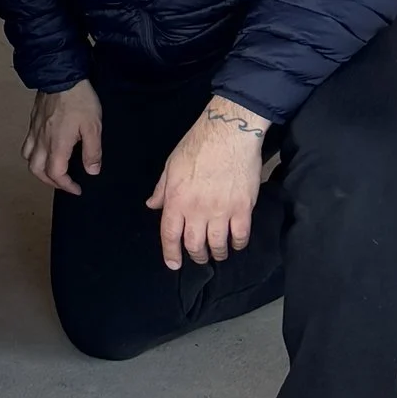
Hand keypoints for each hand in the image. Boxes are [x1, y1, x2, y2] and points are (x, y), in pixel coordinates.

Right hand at [23, 79, 103, 195]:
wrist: (61, 75)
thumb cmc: (79, 100)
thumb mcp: (93, 127)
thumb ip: (92, 151)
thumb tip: (91, 171)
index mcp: (57, 145)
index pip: (56, 174)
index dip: (66, 186)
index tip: (77, 189)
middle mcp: (42, 141)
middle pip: (36, 170)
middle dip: (50, 182)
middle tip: (65, 183)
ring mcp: (35, 130)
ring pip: (28, 158)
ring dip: (39, 169)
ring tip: (52, 170)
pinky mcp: (33, 121)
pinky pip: (27, 143)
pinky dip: (34, 154)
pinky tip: (46, 149)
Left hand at [150, 102, 267, 269]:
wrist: (228, 133)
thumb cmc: (197, 145)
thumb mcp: (170, 165)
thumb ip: (162, 189)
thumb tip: (153, 205)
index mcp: (176, 199)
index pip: (169, 235)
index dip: (170, 253)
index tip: (173, 265)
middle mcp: (197, 209)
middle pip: (194, 244)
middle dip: (196, 256)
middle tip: (199, 257)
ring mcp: (221, 210)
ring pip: (218, 244)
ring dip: (217, 253)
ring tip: (218, 254)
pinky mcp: (243, 208)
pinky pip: (241, 235)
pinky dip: (238, 244)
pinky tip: (236, 243)